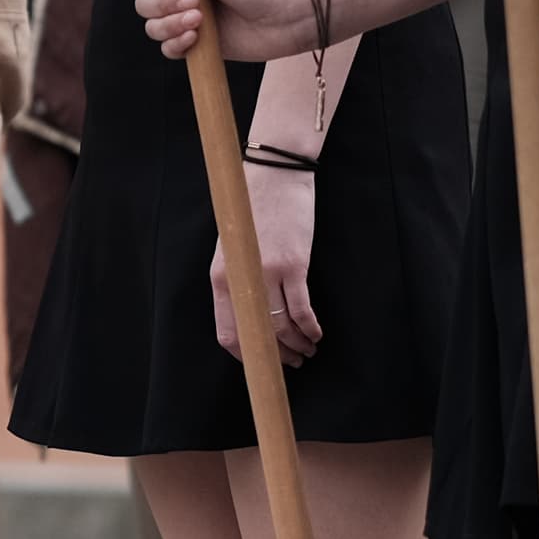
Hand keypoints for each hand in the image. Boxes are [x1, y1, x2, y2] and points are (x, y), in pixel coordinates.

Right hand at [124, 0, 309, 62]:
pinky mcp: (198, 47)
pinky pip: (168, 50)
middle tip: (196, 1)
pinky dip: (176, 44)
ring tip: (200, 20)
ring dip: (171, 25)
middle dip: (164, 5)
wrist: (284, 17)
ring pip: (153, 29)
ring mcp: (189, 22)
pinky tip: (197, 38)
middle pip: (144, 4)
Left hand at [219, 163, 323, 365]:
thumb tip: (251, 314)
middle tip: (292, 363)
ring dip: (297, 345)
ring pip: (282, 328)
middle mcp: (241, 280)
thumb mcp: (234, 247)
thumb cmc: (253, 209)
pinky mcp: (294, 264)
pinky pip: (303, 309)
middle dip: (277, 357)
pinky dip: (311, 328)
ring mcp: (268, 273)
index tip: (263, 363)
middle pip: (257, 336)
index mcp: (222, 277)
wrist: (274, 174)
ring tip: (308, 350)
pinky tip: (317, 333)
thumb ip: (238, 279)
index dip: (247, 355)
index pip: (227, 333)